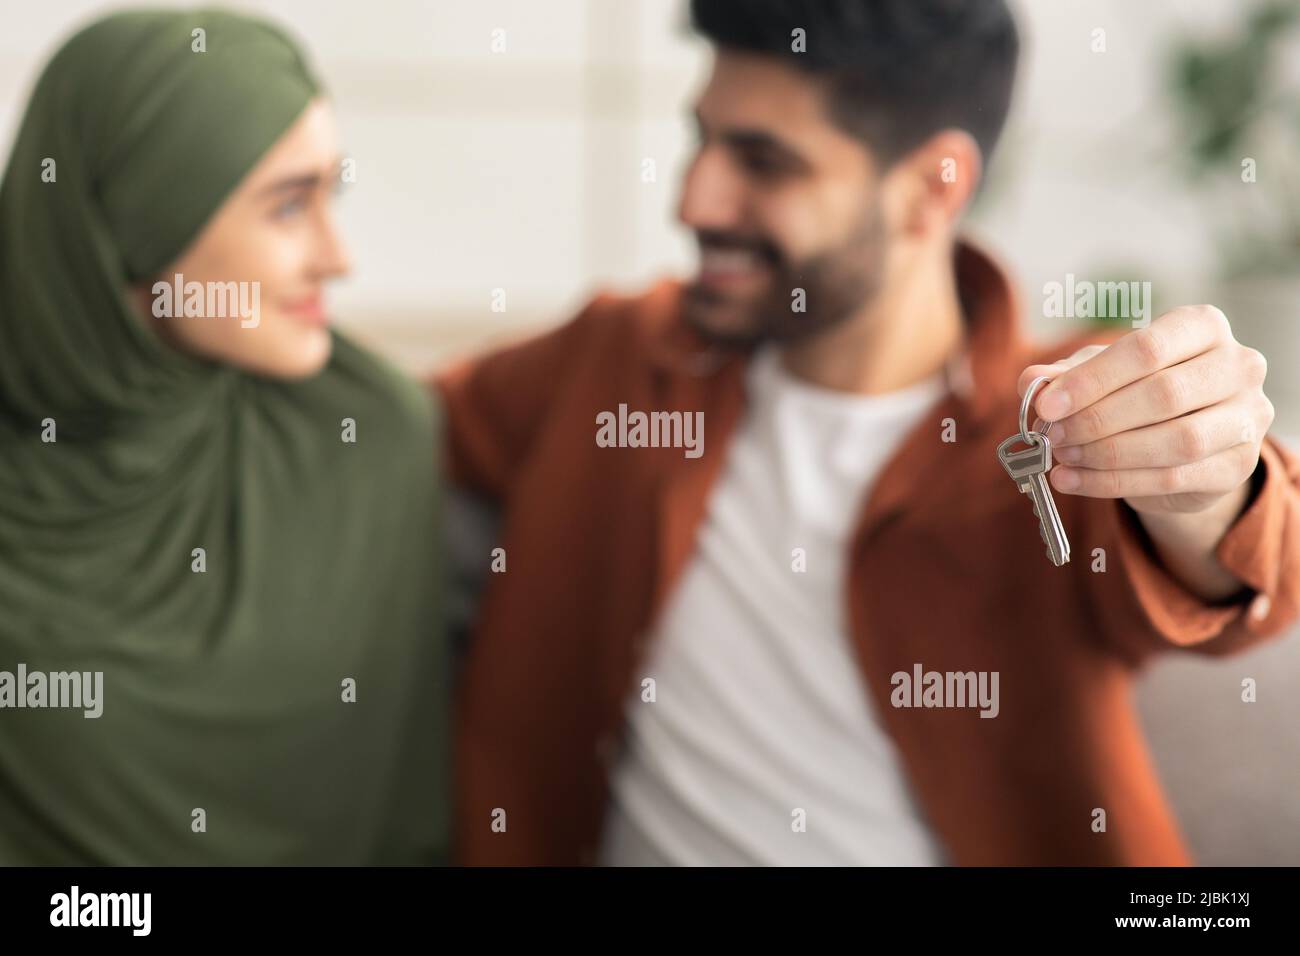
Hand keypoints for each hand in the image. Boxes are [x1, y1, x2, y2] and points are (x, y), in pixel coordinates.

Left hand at [1017, 305, 1272, 517]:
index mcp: (1203, 327)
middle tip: (1053, 435)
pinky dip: (1112, 483)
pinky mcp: (1239, 466)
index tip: (1046, 405)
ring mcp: (1248, 418)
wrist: (1183, 443)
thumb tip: (1032, 381)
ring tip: (1063, 457)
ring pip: (1176, 441)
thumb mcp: (1099, 373)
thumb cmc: (1138, 390)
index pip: (1146, 348)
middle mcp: (1239, 366)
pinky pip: (1172, 478)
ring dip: (1107, 453)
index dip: (1091, 380)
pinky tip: (1073, 480)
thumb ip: (1065, 373)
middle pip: (1163, 394)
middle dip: (1097, 419)